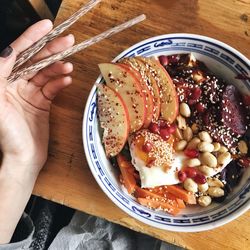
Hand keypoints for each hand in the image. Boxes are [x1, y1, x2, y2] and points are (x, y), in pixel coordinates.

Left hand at [0, 19, 73, 177]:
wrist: (24, 158)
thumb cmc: (8, 135)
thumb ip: (0, 76)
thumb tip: (7, 52)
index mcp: (1, 81)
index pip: (17, 53)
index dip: (31, 38)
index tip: (47, 27)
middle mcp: (14, 84)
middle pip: (34, 61)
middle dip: (51, 50)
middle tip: (68, 41)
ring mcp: (30, 93)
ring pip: (46, 74)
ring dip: (58, 67)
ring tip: (69, 64)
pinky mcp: (42, 102)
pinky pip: (53, 87)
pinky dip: (60, 82)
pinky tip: (67, 79)